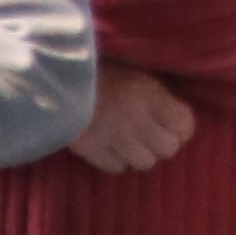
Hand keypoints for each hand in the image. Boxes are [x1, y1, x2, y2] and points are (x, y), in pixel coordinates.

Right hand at [70, 69, 198, 178]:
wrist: (51, 76)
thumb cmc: (96, 67)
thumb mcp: (132, 68)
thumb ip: (154, 92)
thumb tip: (176, 117)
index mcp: (148, 92)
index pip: (184, 124)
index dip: (182, 126)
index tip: (175, 124)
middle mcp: (136, 119)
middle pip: (168, 148)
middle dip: (162, 142)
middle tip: (151, 133)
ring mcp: (113, 138)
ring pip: (145, 162)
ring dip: (140, 153)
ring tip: (130, 140)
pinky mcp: (91, 150)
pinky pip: (117, 167)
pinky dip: (116, 160)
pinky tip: (110, 145)